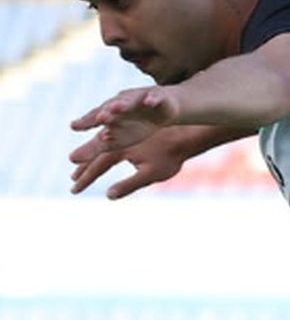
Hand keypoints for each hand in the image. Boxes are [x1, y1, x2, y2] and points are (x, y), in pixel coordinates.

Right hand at [70, 127, 188, 198]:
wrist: (188, 132)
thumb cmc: (171, 155)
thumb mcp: (152, 173)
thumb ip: (130, 184)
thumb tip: (108, 195)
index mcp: (120, 149)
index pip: (97, 166)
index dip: (85, 179)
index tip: (73, 191)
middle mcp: (119, 136)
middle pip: (95, 151)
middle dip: (83, 165)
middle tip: (72, 178)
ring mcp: (126, 129)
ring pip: (101, 141)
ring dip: (90, 152)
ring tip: (80, 163)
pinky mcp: (133, 124)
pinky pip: (112, 133)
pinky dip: (103, 141)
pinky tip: (103, 146)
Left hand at [71, 86, 179, 161]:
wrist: (166, 109)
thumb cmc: (137, 125)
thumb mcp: (117, 139)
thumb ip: (95, 148)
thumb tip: (70, 159)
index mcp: (111, 114)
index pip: (96, 117)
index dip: (87, 121)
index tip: (74, 126)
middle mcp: (123, 104)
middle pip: (112, 108)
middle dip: (106, 112)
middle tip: (99, 118)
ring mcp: (141, 99)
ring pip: (131, 101)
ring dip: (124, 104)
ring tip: (116, 108)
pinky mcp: (159, 98)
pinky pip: (156, 98)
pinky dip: (152, 100)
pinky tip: (149, 103)